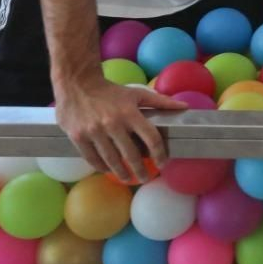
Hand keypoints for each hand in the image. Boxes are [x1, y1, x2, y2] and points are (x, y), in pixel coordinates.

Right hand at [53, 74, 185, 182]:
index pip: (151, 138)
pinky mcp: (78, 137)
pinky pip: (92, 158)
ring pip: (111, 159)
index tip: (162, 164)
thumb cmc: (111, 91)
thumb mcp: (137, 94)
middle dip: (140, 170)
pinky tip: (108, 170)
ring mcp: (94, 131)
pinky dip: (101, 167)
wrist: (77, 84)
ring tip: (128, 179)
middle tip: (146, 178)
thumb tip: (184, 106)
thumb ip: (161, 102)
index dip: (159, 153)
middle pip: (131, 154)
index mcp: (130, 113)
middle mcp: (112, 124)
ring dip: (121, 172)